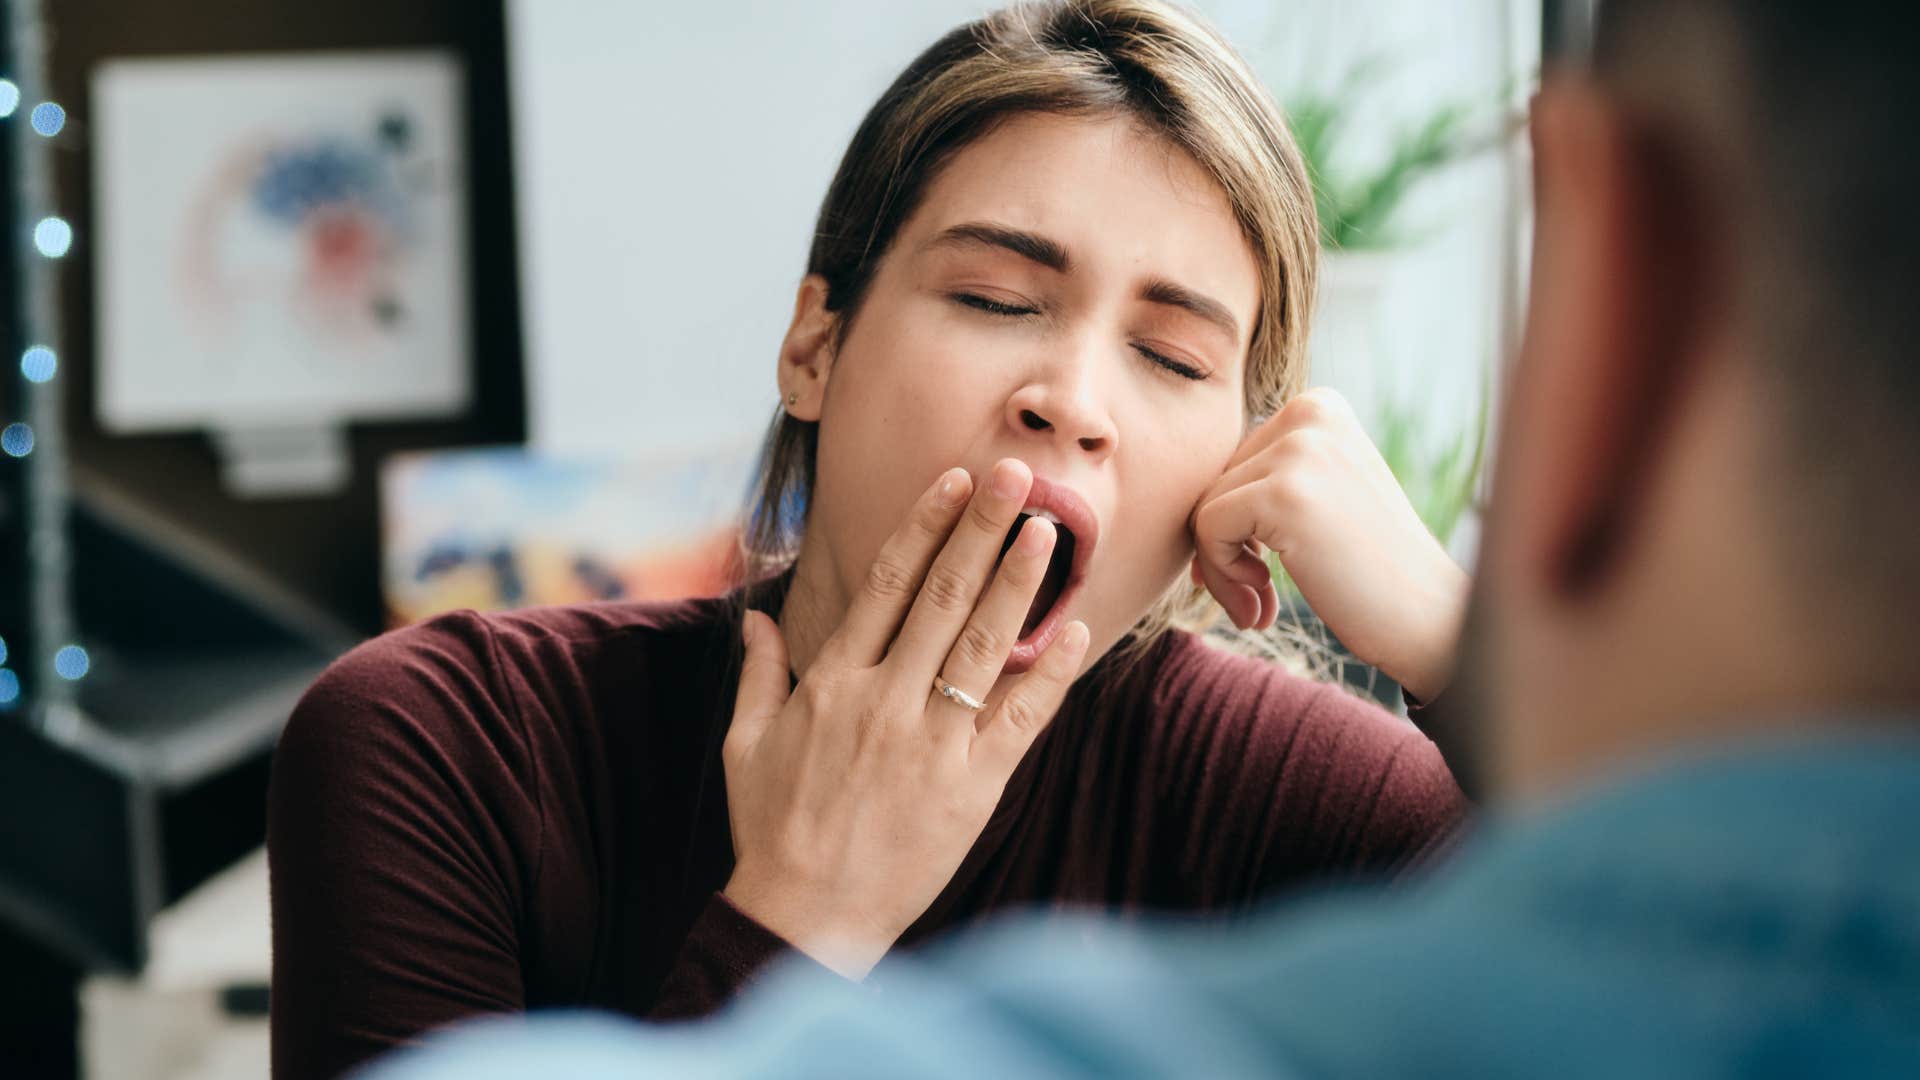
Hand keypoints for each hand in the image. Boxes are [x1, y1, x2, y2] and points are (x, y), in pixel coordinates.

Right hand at [722, 459, 1090, 978]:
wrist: (805, 917)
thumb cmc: (772, 829)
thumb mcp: (746, 745)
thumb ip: (759, 675)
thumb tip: (754, 618)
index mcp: (833, 682)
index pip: (888, 584)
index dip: (925, 525)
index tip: (954, 479)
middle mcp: (884, 700)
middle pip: (943, 596)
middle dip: (983, 529)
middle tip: (1019, 475)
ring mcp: (930, 742)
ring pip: (984, 645)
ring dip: (1019, 583)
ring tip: (1050, 531)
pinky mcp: (971, 787)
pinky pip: (1020, 719)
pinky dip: (1051, 673)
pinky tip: (1078, 631)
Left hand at [1189, 388, 1469, 702]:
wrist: (1429, 621)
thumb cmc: (1369, 572)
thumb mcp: (1319, 498)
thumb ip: (1260, 481)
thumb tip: (1173, 495)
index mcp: (1319, 406)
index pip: (1231, 460)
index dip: (1231, 523)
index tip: (1259, 570)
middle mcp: (1311, 412)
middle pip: (1212, 480)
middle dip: (1222, 548)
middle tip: (1257, 596)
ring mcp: (1300, 451)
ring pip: (1203, 507)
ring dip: (1220, 570)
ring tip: (1259, 605)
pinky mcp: (1284, 494)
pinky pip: (1207, 529)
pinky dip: (1220, 577)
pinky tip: (1262, 607)